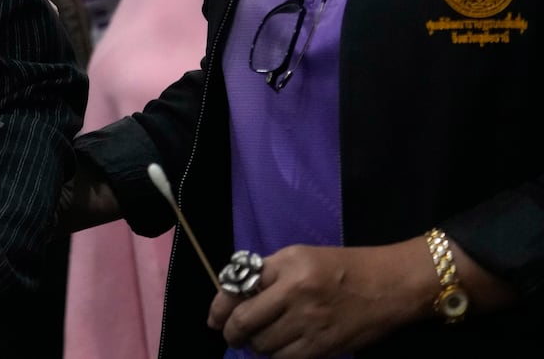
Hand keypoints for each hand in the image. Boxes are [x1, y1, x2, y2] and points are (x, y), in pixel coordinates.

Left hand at [208, 242, 431, 358]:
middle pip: (246, 324)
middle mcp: (295, 294)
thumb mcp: (299, 256)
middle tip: (233, 336)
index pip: (237, 289)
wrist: (389, 285)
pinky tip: (280, 350)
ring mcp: (311, 323)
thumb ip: (266, 273)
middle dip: (233, 334)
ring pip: (264, 347)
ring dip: (256, 347)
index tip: (214, 320)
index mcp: (286, 266)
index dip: (219, 309)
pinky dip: (277, 358)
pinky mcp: (325, 348)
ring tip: (260, 341)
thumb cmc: (341, 267)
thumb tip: (233, 297)